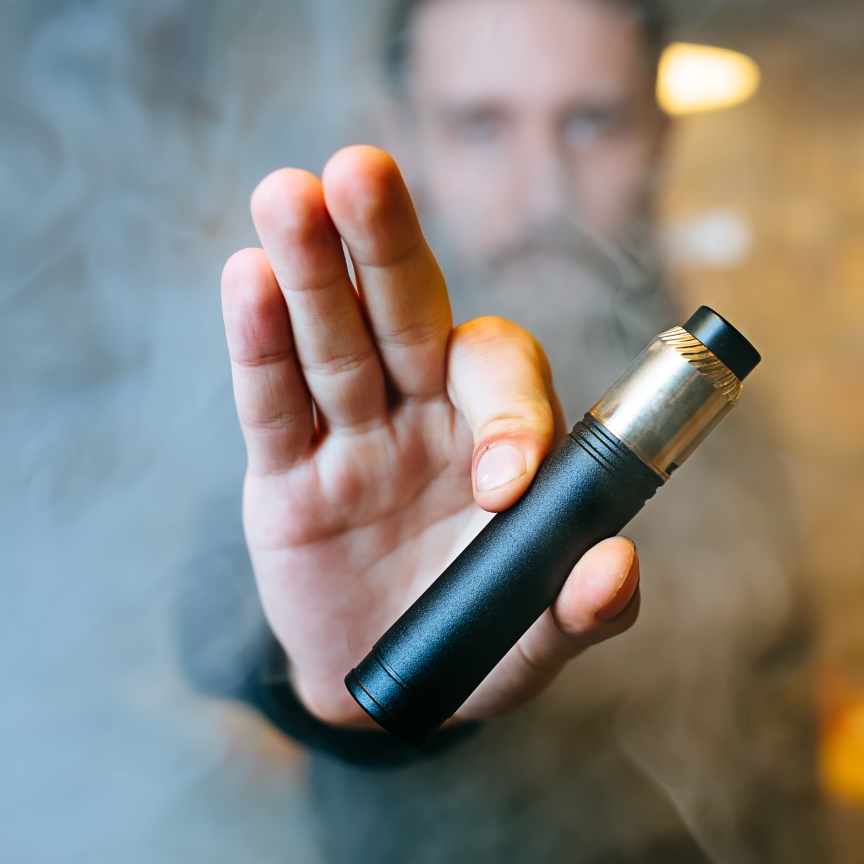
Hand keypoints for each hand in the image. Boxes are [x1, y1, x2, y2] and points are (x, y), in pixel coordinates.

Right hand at [220, 146, 641, 727]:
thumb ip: (585, 608)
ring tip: (287, 196)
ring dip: (311, 270)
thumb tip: (615, 564)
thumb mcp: (537, 641)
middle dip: (387, 241)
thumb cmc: (477, 646)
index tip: (500, 487)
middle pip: (407, 311)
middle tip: (362, 169)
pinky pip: (271, 405)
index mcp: (500, 436)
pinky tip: (248, 279)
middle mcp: (425, 413)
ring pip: (331, 340)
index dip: (506, 414)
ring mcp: (352, 438)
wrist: (387, 693)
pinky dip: (257, 345)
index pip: (501, 379)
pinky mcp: (283, 477)